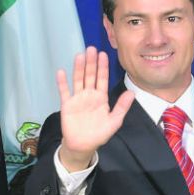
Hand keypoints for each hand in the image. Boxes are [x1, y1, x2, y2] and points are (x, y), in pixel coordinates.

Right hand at [57, 46, 134, 171]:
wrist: (83, 145)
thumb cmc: (99, 134)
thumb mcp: (114, 121)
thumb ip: (122, 107)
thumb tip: (132, 93)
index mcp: (101, 98)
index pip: (102, 79)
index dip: (103, 67)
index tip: (103, 54)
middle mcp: (89, 95)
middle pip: (90, 76)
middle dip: (91, 63)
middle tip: (91, 48)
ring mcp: (77, 99)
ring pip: (78, 80)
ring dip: (78, 68)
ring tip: (79, 56)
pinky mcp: (67, 105)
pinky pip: (64, 92)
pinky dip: (62, 82)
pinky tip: (61, 72)